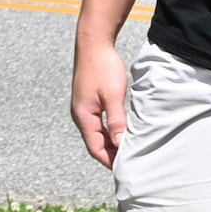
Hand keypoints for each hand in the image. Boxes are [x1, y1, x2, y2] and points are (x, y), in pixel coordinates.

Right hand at [72, 40, 131, 167]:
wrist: (93, 43)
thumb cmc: (102, 67)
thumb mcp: (113, 95)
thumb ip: (116, 120)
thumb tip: (119, 143)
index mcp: (83, 116)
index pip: (95, 148)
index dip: (110, 160)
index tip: (125, 168)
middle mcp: (80, 115)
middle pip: (95, 143)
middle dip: (111, 154)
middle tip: (130, 161)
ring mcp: (84, 108)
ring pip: (97, 134)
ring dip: (110, 142)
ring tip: (127, 149)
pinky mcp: (89, 101)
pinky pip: (98, 123)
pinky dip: (109, 131)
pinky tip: (121, 131)